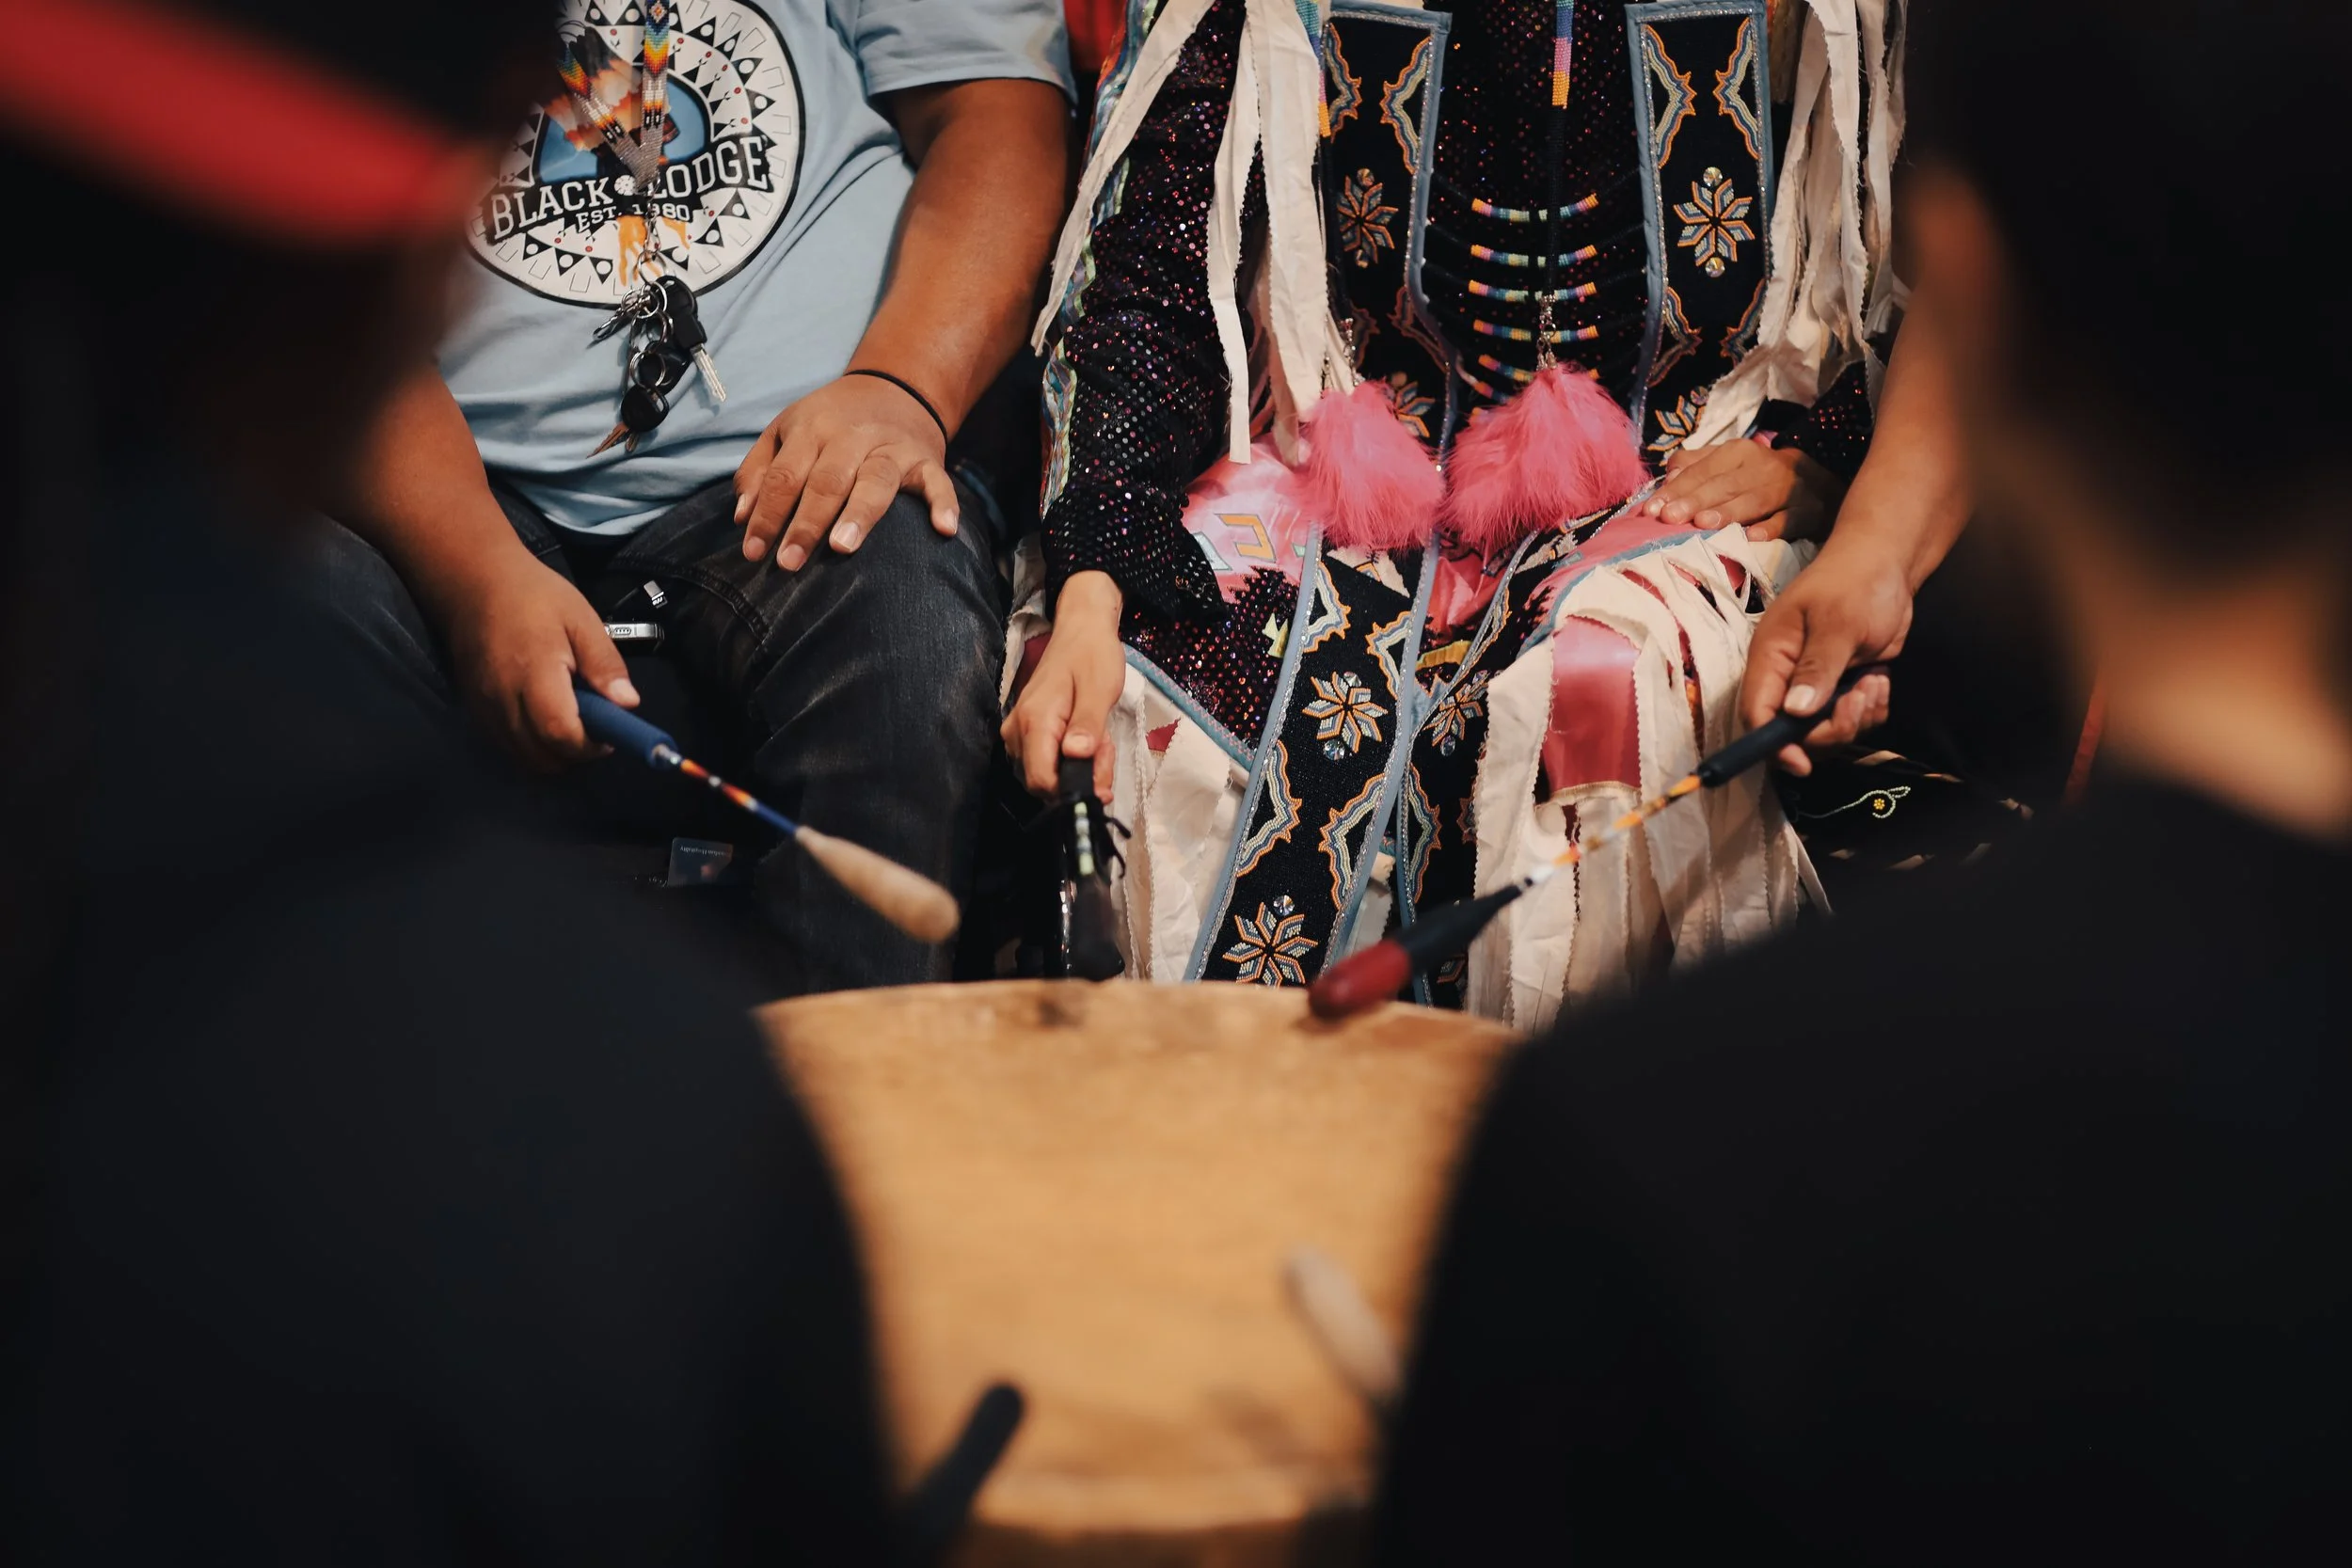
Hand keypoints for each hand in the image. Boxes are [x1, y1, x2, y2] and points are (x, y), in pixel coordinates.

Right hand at [439, 548, 637, 770]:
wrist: (473, 583)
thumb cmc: (534, 596)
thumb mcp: (581, 619)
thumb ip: (604, 663)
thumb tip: (627, 703)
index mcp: (534, 672)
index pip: (559, 731)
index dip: (588, 745)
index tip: (609, 737)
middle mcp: (502, 697)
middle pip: (540, 756)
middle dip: (574, 755)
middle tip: (594, 732)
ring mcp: (483, 707)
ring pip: (522, 757)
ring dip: (553, 755)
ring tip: (572, 726)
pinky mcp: (473, 710)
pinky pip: (505, 746)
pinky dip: (531, 747)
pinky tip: (545, 722)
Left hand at [733, 373, 957, 570]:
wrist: (894, 386)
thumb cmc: (830, 421)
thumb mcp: (786, 431)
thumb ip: (759, 471)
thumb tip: (742, 517)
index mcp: (812, 430)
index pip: (784, 476)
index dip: (768, 515)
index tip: (754, 553)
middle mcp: (852, 437)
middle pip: (827, 481)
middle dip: (806, 523)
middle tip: (789, 563)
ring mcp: (891, 448)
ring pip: (876, 480)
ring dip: (860, 513)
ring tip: (843, 546)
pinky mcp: (925, 459)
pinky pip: (936, 481)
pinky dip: (942, 503)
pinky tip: (944, 529)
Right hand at [1002, 572, 1125, 800]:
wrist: (1081, 629)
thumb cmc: (1092, 655)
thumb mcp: (1099, 688)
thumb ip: (1088, 725)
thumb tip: (1077, 757)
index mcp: (1034, 721)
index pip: (1041, 780)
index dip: (1072, 791)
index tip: (1103, 782)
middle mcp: (1017, 732)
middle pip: (1044, 782)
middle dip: (1080, 777)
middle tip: (1106, 749)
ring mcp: (1018, 733)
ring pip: (1047, 774)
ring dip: (1079, 768)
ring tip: (1101, 739)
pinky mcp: (1025, 732)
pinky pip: (1046, 761)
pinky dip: (1072, 759)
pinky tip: (1089, 738)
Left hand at [1642, 439, 1844, 541]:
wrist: (1819, 483)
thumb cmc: (1758, 476)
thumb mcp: (1727, 463)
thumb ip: (1695, 466)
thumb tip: (1668, 476)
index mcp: (1739, 453)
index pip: (1703, 470)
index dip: (1677, 489)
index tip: (1652, 509)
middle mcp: (1762, 467)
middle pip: (1724, 485)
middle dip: (1696, 501)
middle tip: (1669, 517)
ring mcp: (1787, 490)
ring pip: (1754, 502)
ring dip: (1729, 512)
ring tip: (1703, 524)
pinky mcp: (1808, 511)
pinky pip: (1789, 520)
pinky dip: (1772, 527)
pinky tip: (1753, 536)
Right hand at [1739, 538, 1911, 775]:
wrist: (1887, 564)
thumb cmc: (1855, 583)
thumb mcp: (1838, 624)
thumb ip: (1817, 668)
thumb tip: (1796, 712)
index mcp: (1771, 658)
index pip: (1757, 712)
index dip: (1772, 744)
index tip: (1802, 762)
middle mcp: (1786, 677)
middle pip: (1793, 733)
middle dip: (1830, 729)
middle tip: (1858, 700)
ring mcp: (1815, 684)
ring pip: (1826, 731)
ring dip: (1856, 718)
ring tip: (1872, 682)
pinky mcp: (1841, 687)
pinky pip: (1852, 720)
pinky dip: (1870, 710)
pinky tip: (1879, 680)